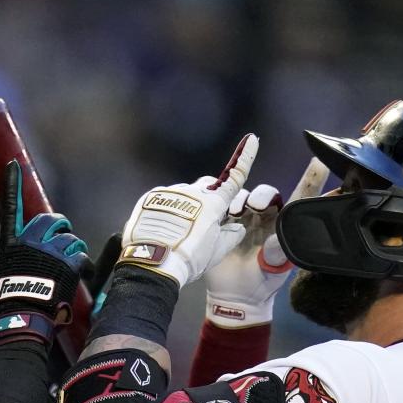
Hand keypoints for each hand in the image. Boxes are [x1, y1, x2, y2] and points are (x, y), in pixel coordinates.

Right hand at [0, 160, 89, 327]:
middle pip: (52, 220)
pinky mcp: (66, 262)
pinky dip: (85, 266)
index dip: (13, 184)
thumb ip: (16, 256)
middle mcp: (29, 241)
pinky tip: (82, 276)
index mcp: (11, 243)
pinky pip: (81, 255)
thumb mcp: (5, 273)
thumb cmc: (13, 301)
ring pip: (70, 239)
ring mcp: (48, 250)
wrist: (24, 317)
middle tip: (65, 240)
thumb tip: (21, 250)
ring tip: (70, 269)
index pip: (11, 207)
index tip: (13, 165)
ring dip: (74, 251)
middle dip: (62, 227)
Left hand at [118, 134, 258, 286]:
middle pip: (207, 186)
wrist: (152, 263)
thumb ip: (230, 236)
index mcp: (213, 203)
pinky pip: (164, 199)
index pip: (234, 177)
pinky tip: (162, 228)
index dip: (245, 157)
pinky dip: (166, 210)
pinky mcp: (151, 197)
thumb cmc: (188, 260)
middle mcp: (193, 192)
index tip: (251, 138)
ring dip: (185, 207)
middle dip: (209, 197)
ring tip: (177, 232)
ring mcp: (170, 192)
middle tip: (204, 220)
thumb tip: (237, 226)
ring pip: (183, 195)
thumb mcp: (216, 252)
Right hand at [205, 157, 330, 326]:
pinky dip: (222, 202)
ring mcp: (243, 219)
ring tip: (236, 215)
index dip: (311, 179)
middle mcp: (265, 217)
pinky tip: (222, 215)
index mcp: (284, 225)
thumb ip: (279, 253)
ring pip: (242, 194)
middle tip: (256, 208)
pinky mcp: (223, 222)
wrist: (234, 298)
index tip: (320, 159)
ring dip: (240, 201)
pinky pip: (222, 202)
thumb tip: (278, 239)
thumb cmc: (262, 284)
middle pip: (266, 193)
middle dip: (262, 195)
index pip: (300, 197)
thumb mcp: (275, 270)